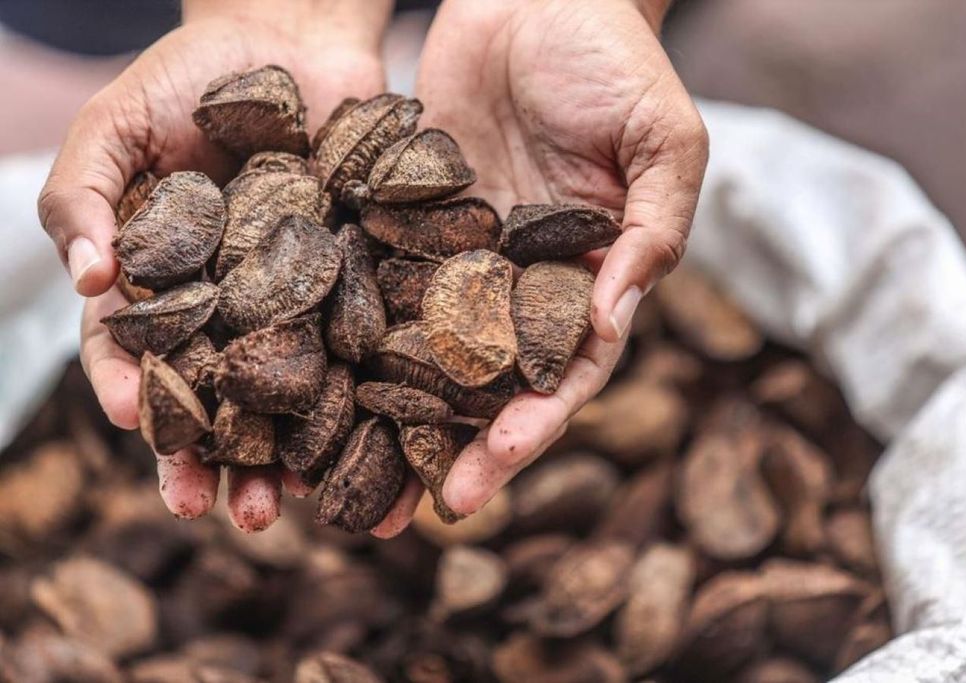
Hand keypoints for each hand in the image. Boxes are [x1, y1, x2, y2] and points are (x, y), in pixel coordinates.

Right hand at [41, 1, 392, 530]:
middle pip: (218, 398)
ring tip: (286, 507)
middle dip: (211, 456)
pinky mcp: (362, 287)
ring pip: (292, 395)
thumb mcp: (116, 126)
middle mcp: (234, 308)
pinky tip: (369, 448)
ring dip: (285, 456)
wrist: (292, 39)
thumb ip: (84, 195)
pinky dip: (366, 403)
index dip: (134, 390)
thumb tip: (89, 278)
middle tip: (212, 509)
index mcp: (167, 285)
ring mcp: (300, 302)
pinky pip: (365, 352)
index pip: (141, 354)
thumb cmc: (191, 77)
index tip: (136, 424)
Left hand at [372, 0, 707, 536]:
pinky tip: (308, 375)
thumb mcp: (663, 138)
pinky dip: (346, 331)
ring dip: (390, 414)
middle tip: (408, 512)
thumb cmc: (616, 57)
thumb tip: (614, 314)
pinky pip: (374, 280)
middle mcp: (520, 284)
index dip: (530, 425)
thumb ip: (654, 226)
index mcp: (587, 280)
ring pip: (423, 350)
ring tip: (344, 477)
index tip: (487, 470)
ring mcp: (459, 256)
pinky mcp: (403, 219)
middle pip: (486, 384)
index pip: (564, 373)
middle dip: (452, 446)